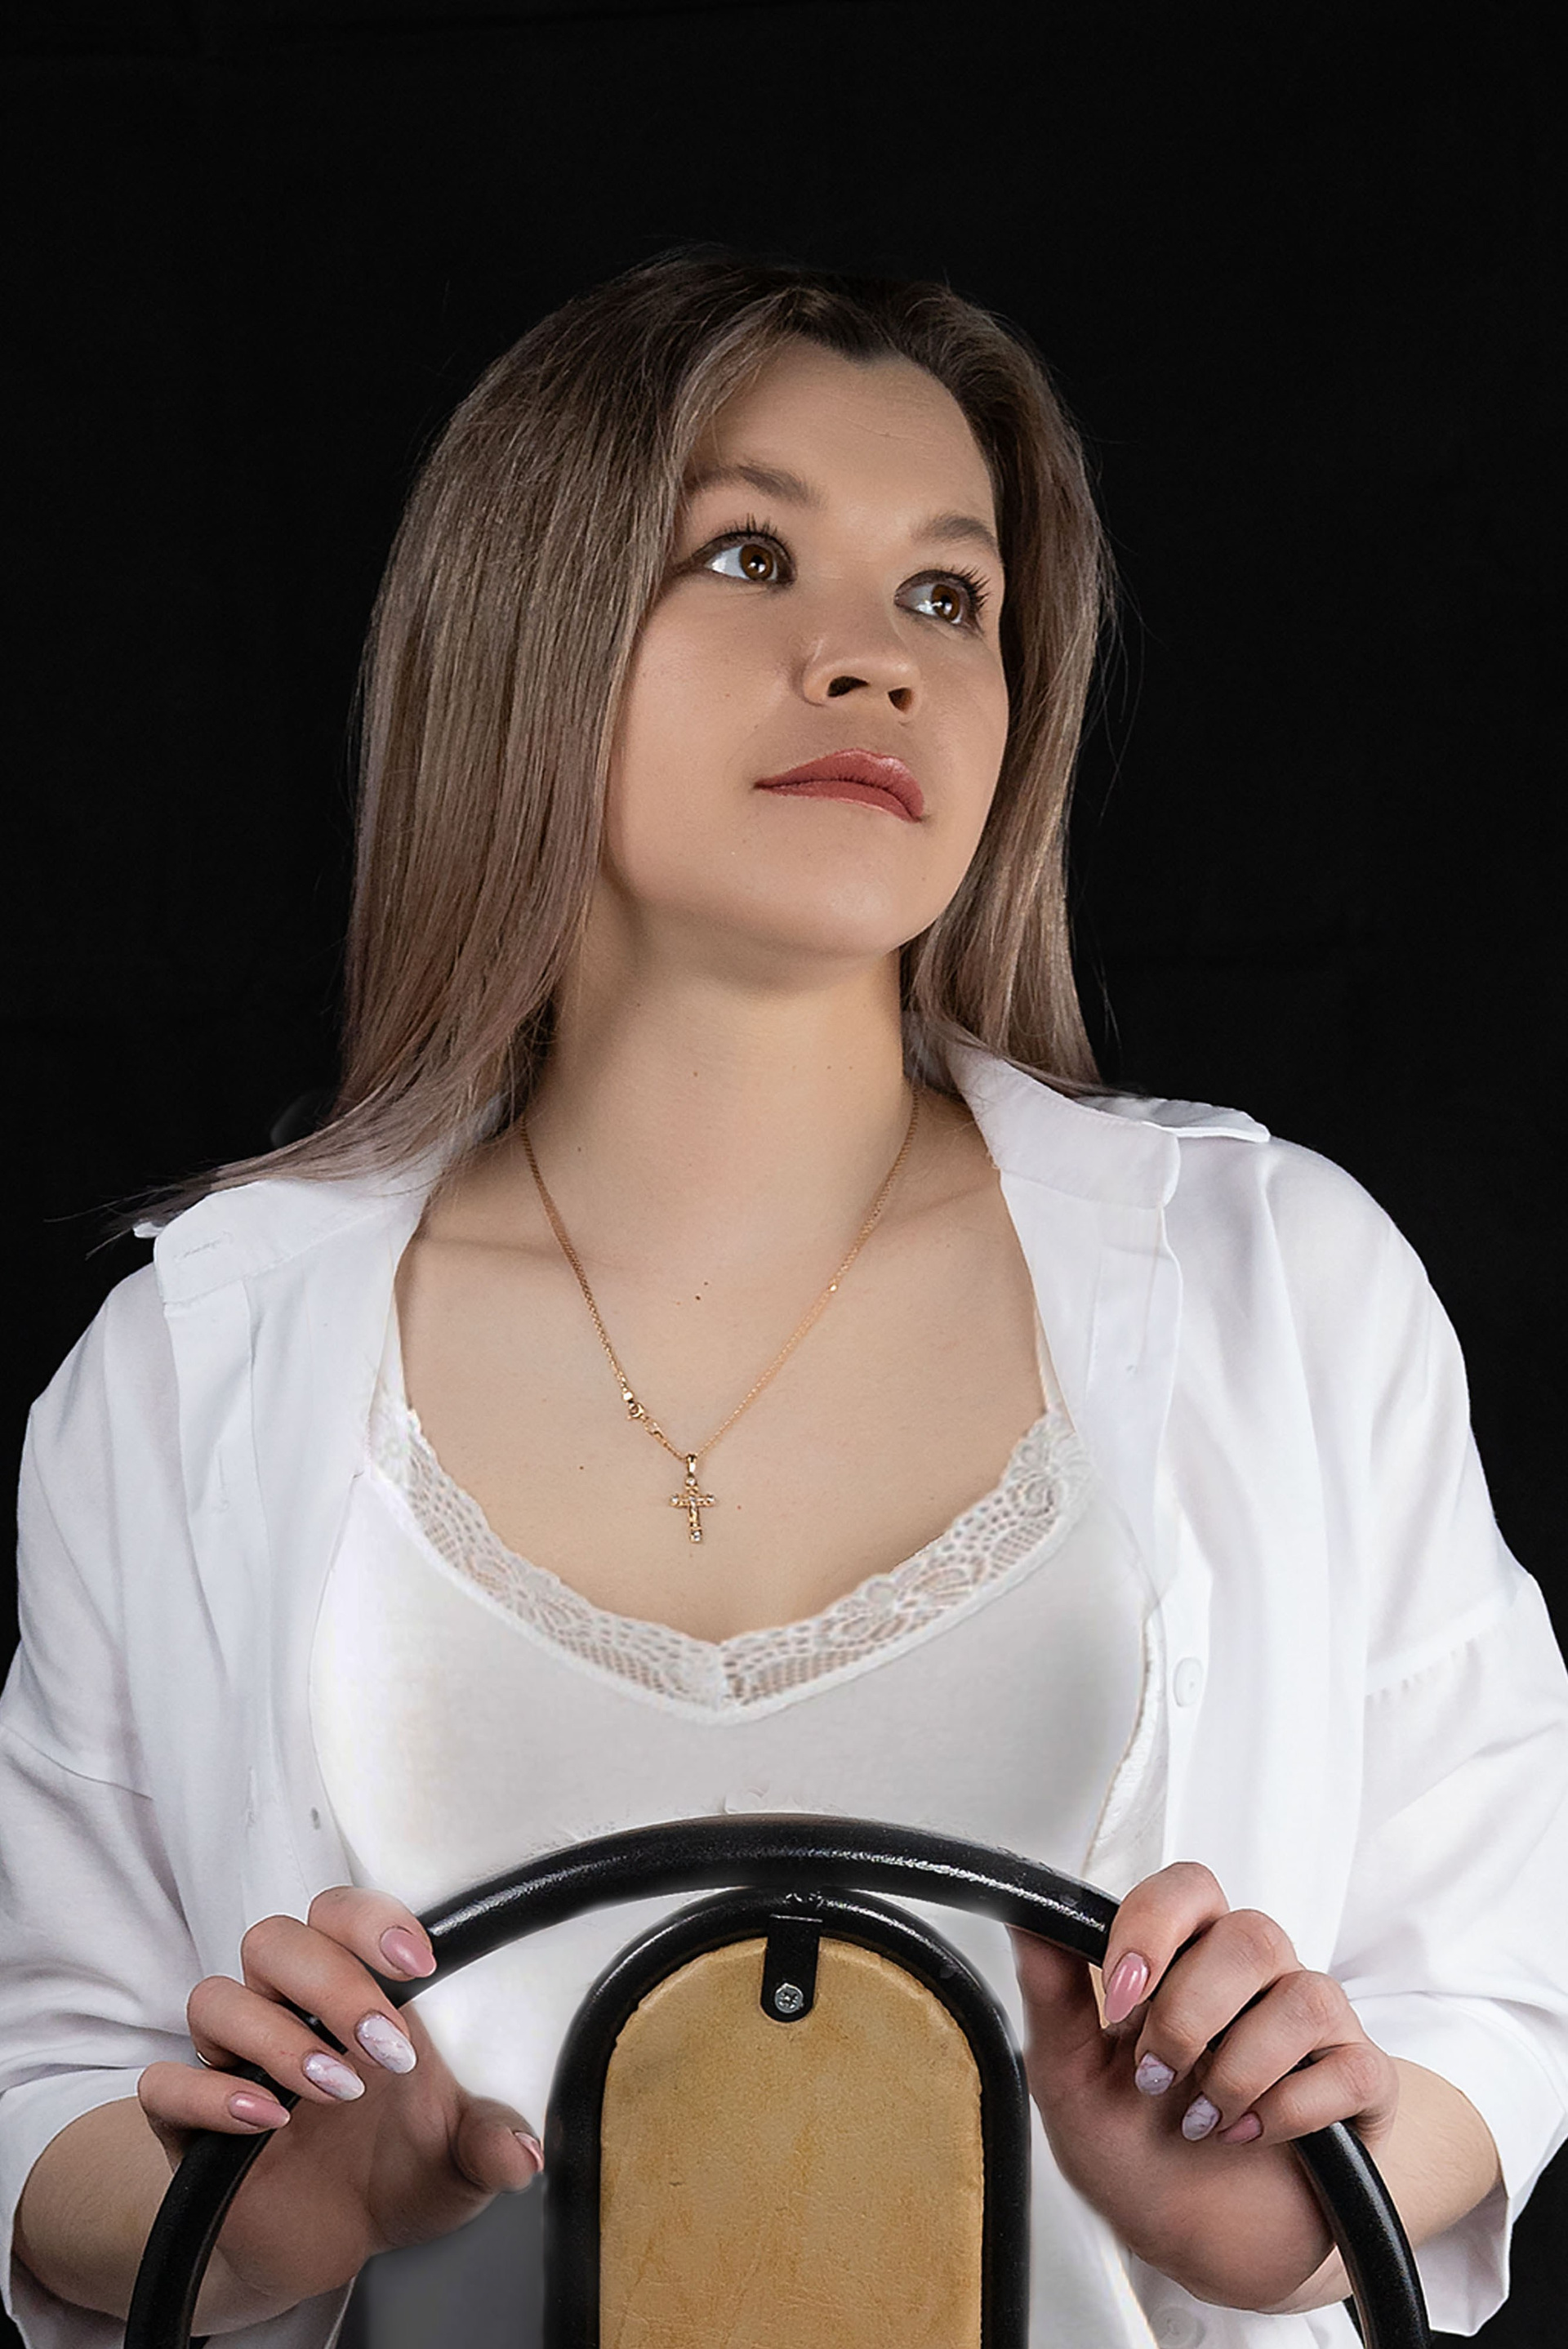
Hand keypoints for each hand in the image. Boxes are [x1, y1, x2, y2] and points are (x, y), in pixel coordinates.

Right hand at [137, 1886, 543, 2318]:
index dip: (371, 1921)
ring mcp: (232, 2063)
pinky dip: (209, 2096)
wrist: (334, 2244)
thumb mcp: (460, 2161)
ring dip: (277, 2036)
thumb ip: (490, 2146)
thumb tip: (523, 2155)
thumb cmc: (397, 2172)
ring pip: (215, 1998)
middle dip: (331, 1980)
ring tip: (337, 2087)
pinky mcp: (186, 2125)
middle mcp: (285, 2009)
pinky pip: (164, 2087)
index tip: (419, 1962)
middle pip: (273, 1940)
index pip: (340, 1913)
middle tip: (384, 2045)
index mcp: (353, 1992)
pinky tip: (265, 2122)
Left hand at [1009, 1862, 1399, 2310]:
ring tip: (1199, 2119)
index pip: (1190, 1886)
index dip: (1154, 1927)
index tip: (1119, 1998)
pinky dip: (1293, 2109)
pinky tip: (1252, 2135)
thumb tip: (1027, 1917)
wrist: (1193, 2239)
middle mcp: (1257, 1977)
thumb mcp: (1071, 2076)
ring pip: (1307, 1995)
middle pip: (1252, 1934)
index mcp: (1187, 1956)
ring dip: (1238, 2069)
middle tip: (1154, 2076)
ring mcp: (1316, 2028)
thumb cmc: (1132, 2147)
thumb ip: (1052, 1993)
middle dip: (1190, 2014)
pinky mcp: (1362, 2085)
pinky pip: (1353, 2068)